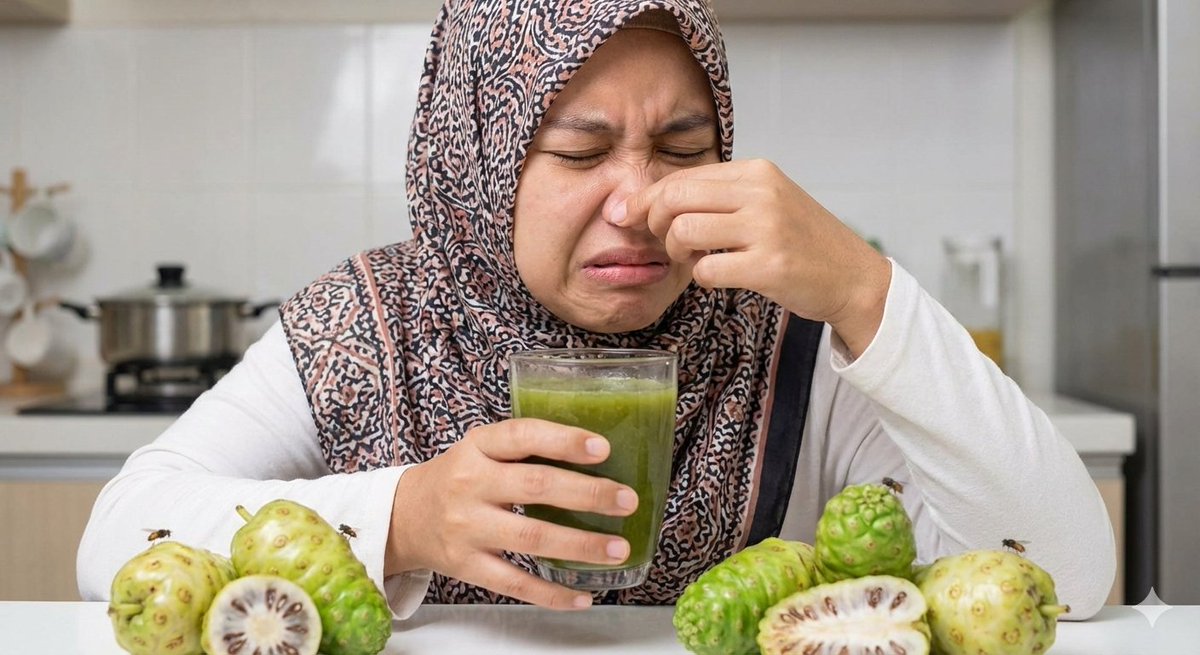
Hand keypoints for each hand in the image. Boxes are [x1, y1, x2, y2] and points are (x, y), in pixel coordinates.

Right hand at [384, 418, 638, 609]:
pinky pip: (514, 584)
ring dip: (580, 545)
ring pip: (530, 538)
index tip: (602, 448)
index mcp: (478, 447)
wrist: (403, 516)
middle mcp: (470, 485)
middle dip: (587, 494)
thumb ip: (526, 448)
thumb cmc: (460, 478)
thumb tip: (599, 453)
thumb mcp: (482, 449)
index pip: (522, 436)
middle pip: (535, 487)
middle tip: (626, 500)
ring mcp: (467, 528)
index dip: (563, 441)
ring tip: (618, 548)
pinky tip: (582, 596)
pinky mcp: (466, 566)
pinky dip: (551, 594)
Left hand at [616, 159, 890, 356]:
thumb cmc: (802, 242)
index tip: (632, 215)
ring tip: (693, 260)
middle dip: (653, 222)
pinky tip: (718, 276)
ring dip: (677, 252)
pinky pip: (706, 271)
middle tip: (663, 241)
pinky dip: (701, 278)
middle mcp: (761, 193)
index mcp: (757, 171)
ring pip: (684, 231)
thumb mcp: (767, 202)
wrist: (853, 277)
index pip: (683, 176)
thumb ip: (720, 196)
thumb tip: (652, 201)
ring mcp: (766, 229)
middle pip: (675, 198)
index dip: (649, 198)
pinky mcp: (769, 267)